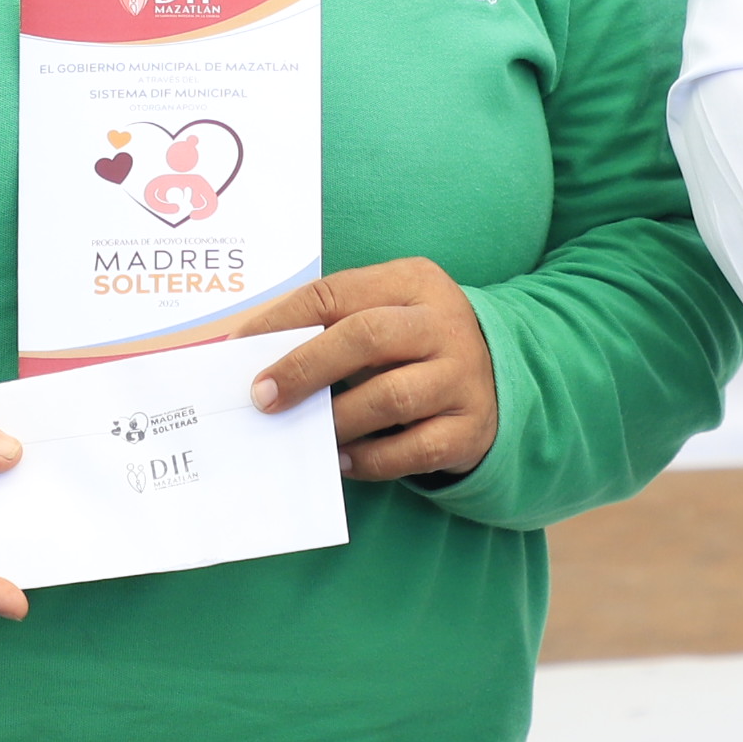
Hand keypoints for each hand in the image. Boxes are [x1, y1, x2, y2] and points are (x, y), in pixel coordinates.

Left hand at [235, 259, 499, 480]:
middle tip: (263, 397)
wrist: (501, 375)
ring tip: (306, 433)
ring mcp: (462, 376)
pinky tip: (343, 459)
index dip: (283, 321)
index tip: (241, 348)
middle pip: (366, 337)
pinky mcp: (471, 427)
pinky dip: (370, 459)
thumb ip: (330, 322)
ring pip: (390, 398)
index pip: (336, 292)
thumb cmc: (414, 343)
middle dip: (305, 368)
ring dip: (337, 419)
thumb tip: (251, 351)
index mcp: (413, 282)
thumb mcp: (385, 311)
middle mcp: (443, 324)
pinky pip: (414, 450)